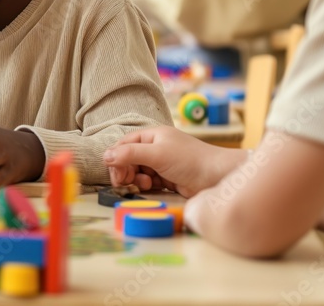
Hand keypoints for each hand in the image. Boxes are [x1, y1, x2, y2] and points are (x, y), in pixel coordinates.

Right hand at [104, 125, 243, 196]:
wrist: (219, 177)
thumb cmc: (189, 160)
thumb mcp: (156, 154)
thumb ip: (130, 154)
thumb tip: (105, 156)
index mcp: (152, 135)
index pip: (124, 144)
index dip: (116, 158)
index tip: (115, 173)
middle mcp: (155, 147)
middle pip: (129, 159)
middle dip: (125, 170)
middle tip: (125, 183)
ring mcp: (162, 163)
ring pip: (137, 171)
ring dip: (136, 179)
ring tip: (145, 184)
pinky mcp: (168, 178)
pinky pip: (149, 181)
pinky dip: (147, 185)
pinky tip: (153, 187)